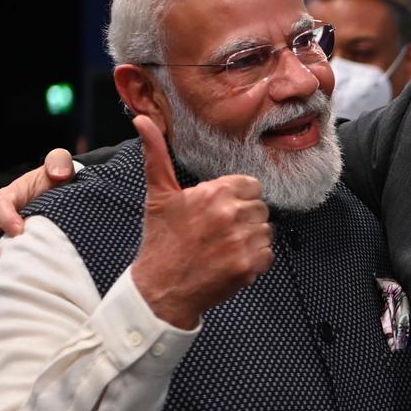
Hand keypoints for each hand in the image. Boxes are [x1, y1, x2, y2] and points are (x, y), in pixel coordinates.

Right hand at [0, 148, 75, 281]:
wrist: (65, 194)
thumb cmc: (60, 180)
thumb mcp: (60, 165)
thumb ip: (59, 161)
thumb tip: (59, 173)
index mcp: (11, 196)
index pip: (0, 207)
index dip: (6, 218)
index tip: (20, 231)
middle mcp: (0, 217)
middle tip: (0, 264)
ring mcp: (1, 235)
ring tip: (3, 281)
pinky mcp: (7, 249)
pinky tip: (12, 285)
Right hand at [129, 116, 272, 328]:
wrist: (161, 290)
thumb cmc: (161, 242)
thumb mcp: (159, 196)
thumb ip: (157, 155)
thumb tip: (142, 120)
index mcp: (215, 193)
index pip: (251, 185)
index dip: (237, 198)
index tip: (219, 211)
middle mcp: (232, 214)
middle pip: (260, 207)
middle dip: (243, 218)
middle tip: (218, 232)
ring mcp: (243, 241)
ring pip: (266, 230)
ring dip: (250, 239)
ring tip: (223, 247)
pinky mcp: (250, 265)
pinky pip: (268, 254)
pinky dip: (254, 260)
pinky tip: (230, 261)